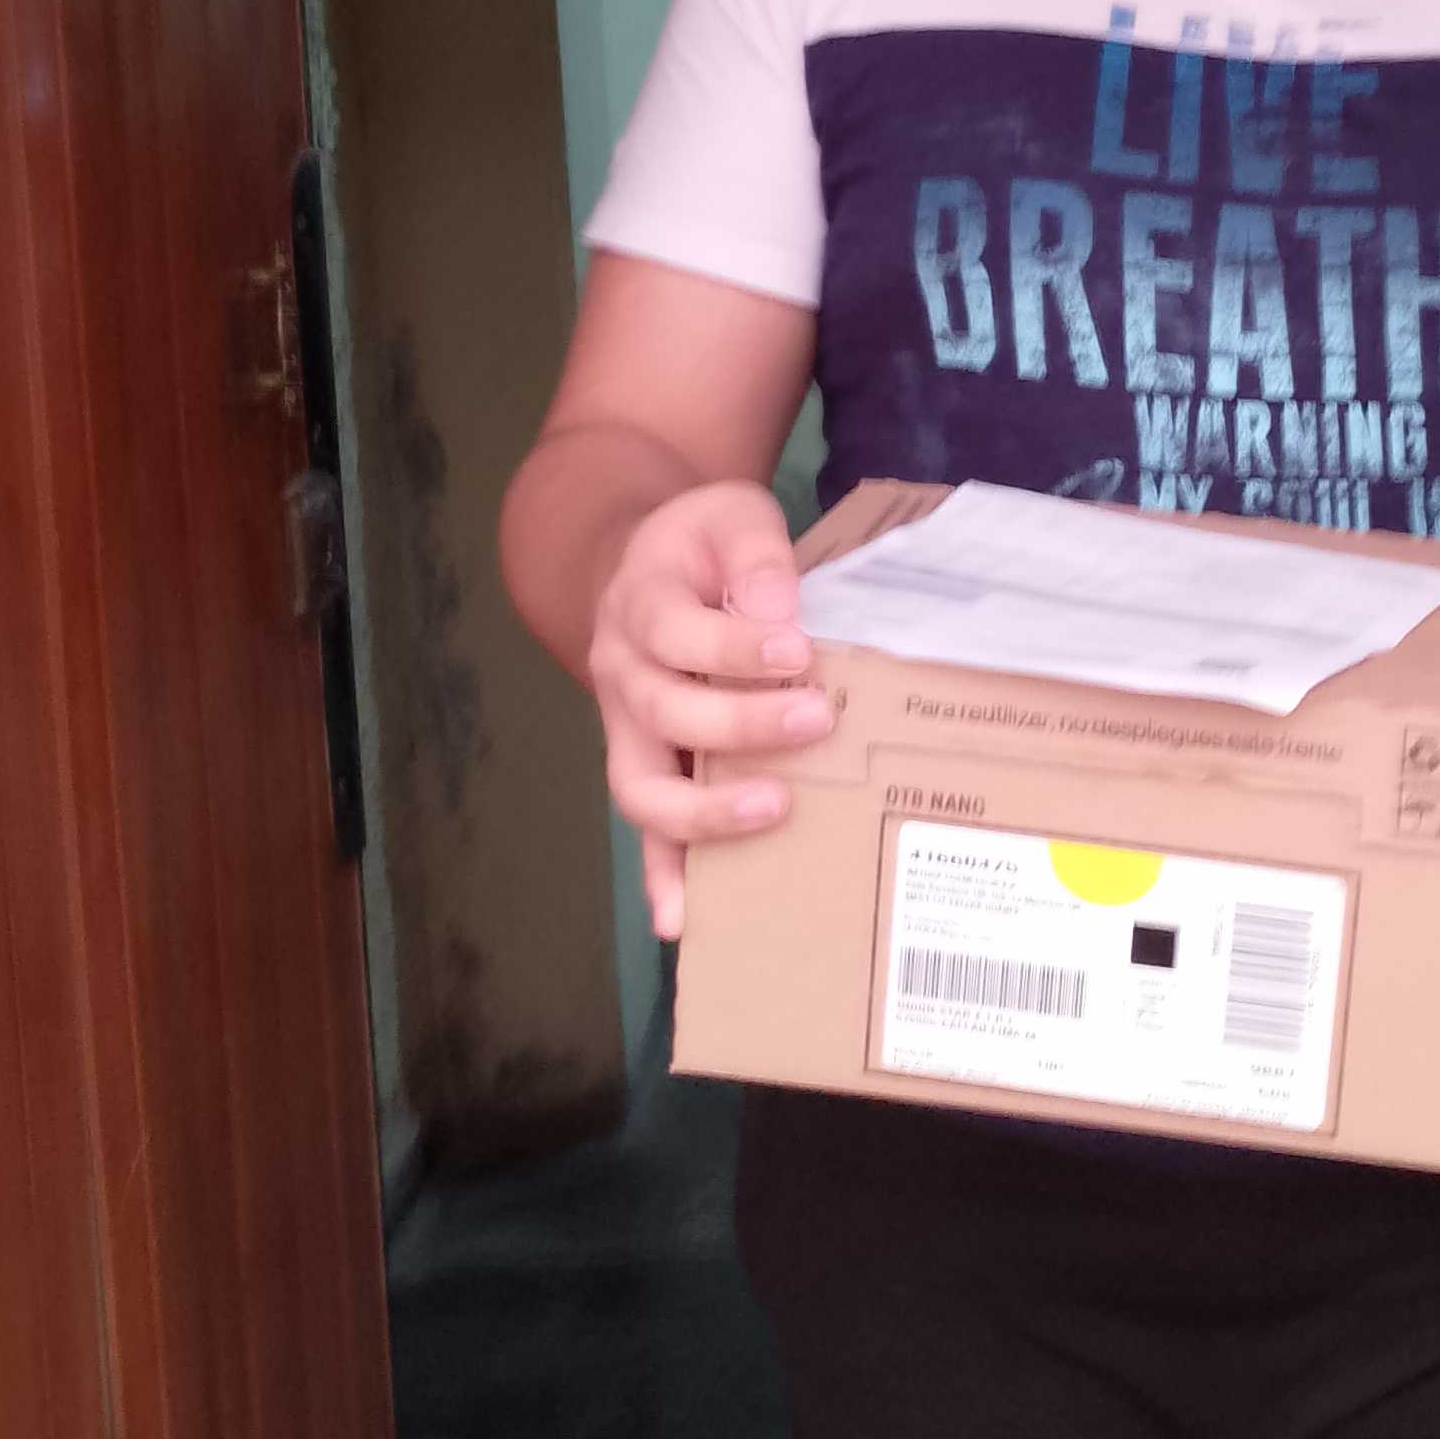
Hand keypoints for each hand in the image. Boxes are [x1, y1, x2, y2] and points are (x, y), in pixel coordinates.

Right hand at [586, 481, 832, 938]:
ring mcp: (626, 729)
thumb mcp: (731, 516)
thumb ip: (755, 552)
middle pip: (665, 713)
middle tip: (819, 718)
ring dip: (705, 812)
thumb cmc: (704, 545)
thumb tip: (780, 613)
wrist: (650, 560)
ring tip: (772, 813)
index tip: (799, 650)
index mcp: (639, 604)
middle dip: (742, 724)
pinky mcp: (647, 767)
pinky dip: (662, 877)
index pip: (675, 632)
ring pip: (642, 786)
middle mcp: (620, 671)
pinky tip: (684, 922)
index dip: (734, 646)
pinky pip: (646, 830)